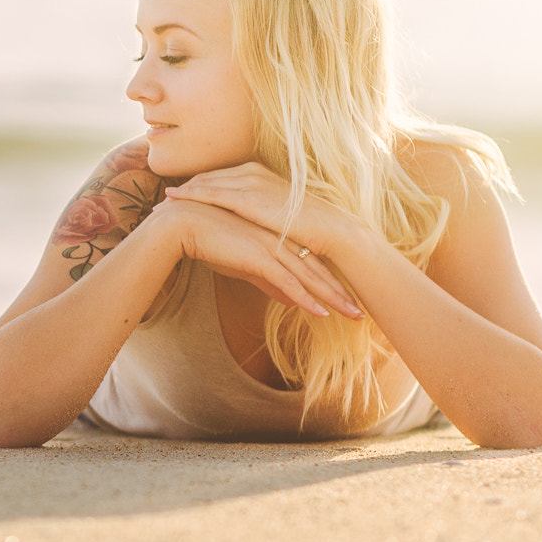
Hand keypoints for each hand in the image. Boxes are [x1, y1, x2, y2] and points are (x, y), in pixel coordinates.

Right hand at [158, 198, 363, 318]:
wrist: (181, 226)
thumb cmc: (207, 241)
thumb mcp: (243, 266)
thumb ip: (267, 281)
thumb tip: (288, 300)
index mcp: (277, 236)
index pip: (311, 261)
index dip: (331, 282)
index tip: (347, 298)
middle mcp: (279, 239)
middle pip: (317, 269)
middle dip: (341, 292)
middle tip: (360, 311)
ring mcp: (271, 246)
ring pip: (309, 277)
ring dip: (333, 299)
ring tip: (353, 316)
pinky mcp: (258, 256)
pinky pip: (288, 282)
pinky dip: (306, 299)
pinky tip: (321, 313)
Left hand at [161, 162, 359, 259]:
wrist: (329, 231)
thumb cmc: (306, 230)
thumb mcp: (277, 215)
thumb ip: (257, 214)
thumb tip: (243, 227)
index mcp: (259, 172)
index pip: (220, 177)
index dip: (198, 187)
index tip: (179, 196)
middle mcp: (252, 171)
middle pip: (207, 177)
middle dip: (184, 188)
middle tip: (162, 200)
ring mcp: (249, 181)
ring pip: (204, 183)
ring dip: (181, 193)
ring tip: (161, 204)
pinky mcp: (247, 196)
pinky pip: (209, 193)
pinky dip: (188, 196)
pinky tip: (172, 200)